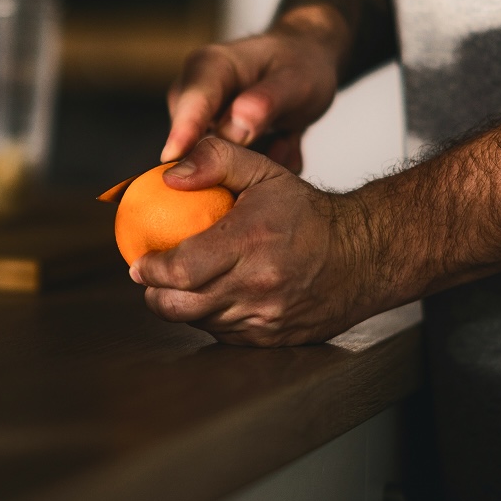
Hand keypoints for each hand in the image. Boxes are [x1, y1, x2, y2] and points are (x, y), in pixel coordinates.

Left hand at [131, 137, 379, 346]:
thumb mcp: (264, 171)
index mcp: (251, 241)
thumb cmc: (307, 212)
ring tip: (182, 285)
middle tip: (150, 278)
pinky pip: (224, 334)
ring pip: (200, 322)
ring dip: (182, 306)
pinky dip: (212, 317)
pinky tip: (216, 297)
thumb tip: (168, 176)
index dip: (149, 270)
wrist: (361, 254)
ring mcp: (266, 318)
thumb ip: (215, 160)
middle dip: (154, 295)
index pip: (180, 269)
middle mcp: (258, 285)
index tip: (138, 262)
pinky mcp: (272, 339)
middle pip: (180, 306)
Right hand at [160, 6, 350, 172]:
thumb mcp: (297, 80)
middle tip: (281, 143)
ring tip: (286, 137)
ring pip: (208, 159)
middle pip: (191, 138)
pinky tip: (281, 143)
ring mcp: (196, 120)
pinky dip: (255, 168)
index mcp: (210, 66)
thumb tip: (234, 127)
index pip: (193, 102)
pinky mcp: (206, 142)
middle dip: (230, 159)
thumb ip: (267, 101)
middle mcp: (192, 92)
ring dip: (250, 163)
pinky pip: (223, 169)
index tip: (172, 157)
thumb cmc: (299, 65)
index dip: (183, 131)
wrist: (303, 64)